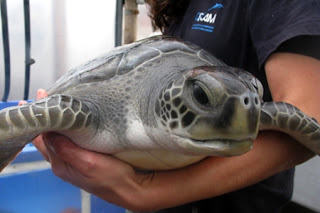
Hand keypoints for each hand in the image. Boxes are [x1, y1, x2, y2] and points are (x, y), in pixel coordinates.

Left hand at [25, 89, 153, 210]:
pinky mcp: (82, 158)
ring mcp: (72, 161)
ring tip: (50, 105)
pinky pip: (67, 141)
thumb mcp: (89, 163)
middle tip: (42, 95)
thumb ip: (67, 150)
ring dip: (52, 121)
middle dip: (44, 117)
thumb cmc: (112, 178)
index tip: (41, 97)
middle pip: (46, 136)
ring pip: (56, 138)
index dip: (42, 117)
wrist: (128, 188)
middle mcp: (63, 163)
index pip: (43, 137)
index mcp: (61, 164)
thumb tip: (49, 134)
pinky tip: (65, 122)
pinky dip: (63, 128)